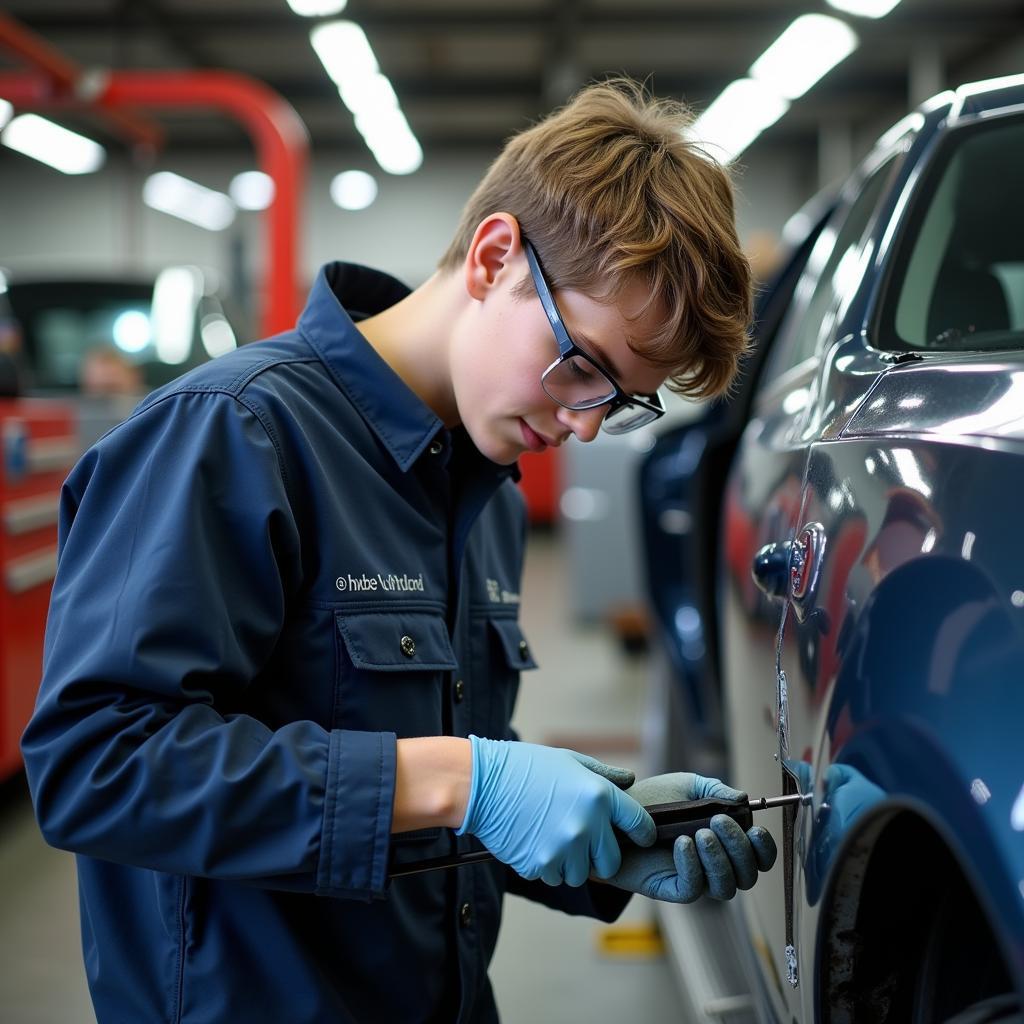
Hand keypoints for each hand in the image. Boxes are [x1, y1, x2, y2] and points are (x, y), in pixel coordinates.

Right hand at [456, 736, 655, 886]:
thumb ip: (603, 775)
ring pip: (580, 874)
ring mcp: (563, 849)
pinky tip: (532, 841)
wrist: (482, 784)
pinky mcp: (540, 865)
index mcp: (598, 796)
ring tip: (550, 836)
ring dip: (570, 863)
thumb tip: (630, 781)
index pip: (640, 825)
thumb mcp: (569, 760)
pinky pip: (552, 876)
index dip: (643, 833)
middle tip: (582, 840)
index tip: (638, 836)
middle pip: (610, 862)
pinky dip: (545, 865)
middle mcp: (586, 825)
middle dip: (599, 855)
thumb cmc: (525, 767)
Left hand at [601, 772, 776, 902]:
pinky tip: (682, 843)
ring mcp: (695, 878)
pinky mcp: (672, 888)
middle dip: (739, 848)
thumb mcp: (685, 787)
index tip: (756, 830)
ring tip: (700, 833)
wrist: (612, 815)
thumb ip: (715, 790)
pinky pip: (694, 888)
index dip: (764, 849)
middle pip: (747, 875)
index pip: (757, 857)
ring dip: (719, 859)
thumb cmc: (651, 800)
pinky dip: (693, 865)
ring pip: (725, 888)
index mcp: (724, 842)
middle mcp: (714, 864)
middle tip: (719, 821)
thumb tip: (743, 798)